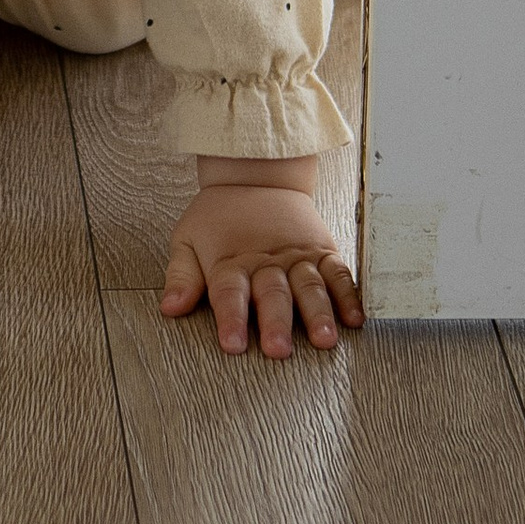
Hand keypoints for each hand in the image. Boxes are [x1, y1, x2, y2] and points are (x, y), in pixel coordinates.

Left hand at [162, 163, 361, 358]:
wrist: (256, 174)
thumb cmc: (219, 216)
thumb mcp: (187, 239)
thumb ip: (182, 276)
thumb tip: (170, 307)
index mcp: (230, 261)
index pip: (228, 293)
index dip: (231, 318)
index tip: (233, 345)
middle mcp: (266, 261)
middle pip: (272, 293)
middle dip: (276, 322)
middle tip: (278, 349)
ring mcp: (297, 256)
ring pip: (309, 286)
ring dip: (317, 313)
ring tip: (324, 339)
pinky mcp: (322, 250)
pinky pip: (338, 273)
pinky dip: (348, 295)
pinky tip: (355, 319)